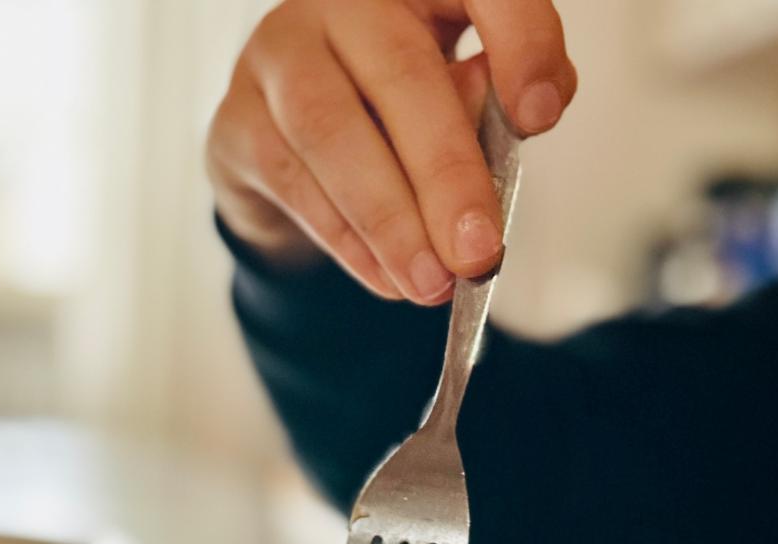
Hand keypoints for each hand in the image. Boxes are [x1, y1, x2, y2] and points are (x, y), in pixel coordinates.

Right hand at [207, 0, 576, 303]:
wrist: (290, 140)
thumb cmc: (395, 108)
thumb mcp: (461, 90)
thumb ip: (495, 99)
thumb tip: (518, 120)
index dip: (519, 43)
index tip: (540, 116)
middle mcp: (341, 0)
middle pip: (400, 73)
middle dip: (446, 175)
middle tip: (479, 251)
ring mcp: (278, 53)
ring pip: (331, 132)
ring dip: (388, 221)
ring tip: (432, 281)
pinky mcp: (236, 117)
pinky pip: (293, 181)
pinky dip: (346, 240)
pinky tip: (386, 276)